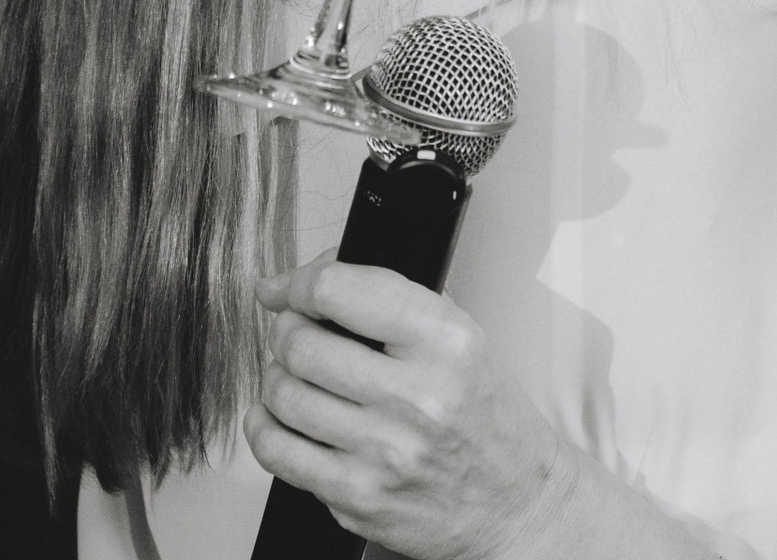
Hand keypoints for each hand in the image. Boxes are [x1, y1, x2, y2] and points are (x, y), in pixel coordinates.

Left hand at [246, 253, 575, 559]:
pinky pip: (277, 451)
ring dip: (276, 376)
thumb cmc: (484, 417)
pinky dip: (263, 426)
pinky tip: (279, 416)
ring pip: (283, 394)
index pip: (343, 291)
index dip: (299, 282)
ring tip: (295, 374)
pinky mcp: (357, 496)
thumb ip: (396, 301)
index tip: (284, 287)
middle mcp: (417, 397)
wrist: (513, 500)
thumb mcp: (464, 339)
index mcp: (446, 343)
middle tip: (294, 330)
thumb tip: (316, 277)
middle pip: (302, 344)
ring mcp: (383, 452)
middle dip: (286, 330)